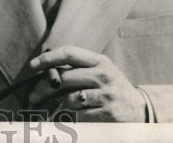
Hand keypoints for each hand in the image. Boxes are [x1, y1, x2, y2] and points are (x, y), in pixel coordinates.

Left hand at [27, 46, 146, 121]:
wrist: (140, 110)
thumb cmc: (112, 88)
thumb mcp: (101, 71)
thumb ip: (78, 68)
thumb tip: (45, 70)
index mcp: (99, 60)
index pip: (69, 52)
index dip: (48, 58)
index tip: (32, 65)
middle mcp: (103, 75)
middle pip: (64, 77)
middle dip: (43, 88)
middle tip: (32, 97)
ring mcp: (106, 94)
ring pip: (69, 98)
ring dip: (54, 106)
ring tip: (46, 111)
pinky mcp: (108, 113)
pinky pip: (79, 115)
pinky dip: (69, 118)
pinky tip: (64, 119)